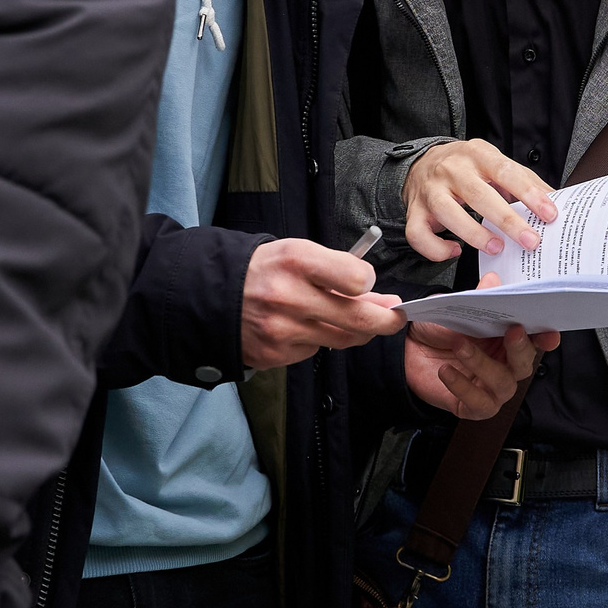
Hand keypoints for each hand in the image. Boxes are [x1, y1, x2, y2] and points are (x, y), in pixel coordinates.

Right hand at [241, 238, 403, 369]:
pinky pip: (314, 350)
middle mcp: (288, 296)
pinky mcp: (274, 354)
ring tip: (352, 319)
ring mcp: (281, 329)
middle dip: (386, 321)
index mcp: (296, 261)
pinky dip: (318, 340)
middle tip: (395, 317)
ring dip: (355, 331)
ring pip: (341, 339)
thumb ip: (339, 271)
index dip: (367, 282)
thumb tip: (380, 297)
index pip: (357, 278)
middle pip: (358, 319)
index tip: (367, 284)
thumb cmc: (266, 270)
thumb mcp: (298, 253)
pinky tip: (304, 327)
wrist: (213, 295)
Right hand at [402, 138, 556, 262]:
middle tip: (530, 241)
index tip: (549, 213)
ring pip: (448, 213)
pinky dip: (436, 249)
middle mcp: (451, 169)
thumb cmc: (466, 168)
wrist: (421, 163)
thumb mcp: (495, 164)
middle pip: (478, 194)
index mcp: (477, 154)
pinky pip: (419, 235)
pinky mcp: (414, 212)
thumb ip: (524, 180)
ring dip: (474, 234)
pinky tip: (455, 251)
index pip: (506, 171)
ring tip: (497, 248)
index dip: (529, 193)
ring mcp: (430, 191)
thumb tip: (555, 200)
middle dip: (507, 221)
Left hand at [403, 276, 557, 417]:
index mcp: (509, 340)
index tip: (549, 333)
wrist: (409, 349)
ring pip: (504, 384)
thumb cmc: (440, 329)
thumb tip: (493, 280)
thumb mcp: (457, 309)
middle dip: (520, 348)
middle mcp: (506, 366)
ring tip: (460, 345)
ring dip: (483, 364)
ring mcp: (492, 388)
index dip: (546, 338)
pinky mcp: (473, 407)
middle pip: (525, 364)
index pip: (536, 342)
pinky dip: (463, 386)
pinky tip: (447, 371)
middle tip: (512, 330)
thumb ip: (478, 298)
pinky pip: (479, 402)